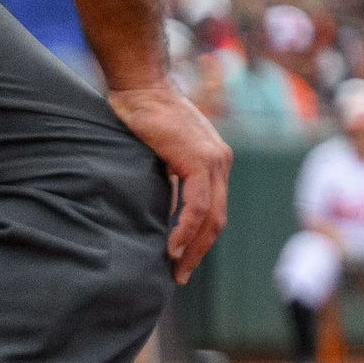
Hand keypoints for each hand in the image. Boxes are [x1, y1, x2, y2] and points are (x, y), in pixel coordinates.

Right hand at [108, 78, 229, 281]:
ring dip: (193, 247)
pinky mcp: (199, 160)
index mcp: (215, 162)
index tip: (183, 260)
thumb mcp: (163, 155)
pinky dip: (186, 228)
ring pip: (210, 215)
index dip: (200, 239)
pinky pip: (198, 204)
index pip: (214, 210)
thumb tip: (163, 211)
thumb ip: (171, 180)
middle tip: (179, 275)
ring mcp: (214, 161)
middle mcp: (221, 162)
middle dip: (199, 250)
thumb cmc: (144, 117)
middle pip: (217, 219)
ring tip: (175, 269)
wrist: (142, 87)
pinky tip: (172, 247)